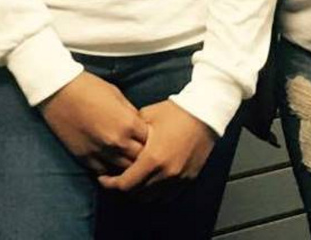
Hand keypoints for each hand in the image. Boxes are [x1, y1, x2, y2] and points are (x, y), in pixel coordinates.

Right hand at [38, 71, 146, 175]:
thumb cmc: (91, 88)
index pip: (150, 140)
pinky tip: (110, 164)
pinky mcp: (85, 158)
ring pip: (122, 170)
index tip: (147, 137)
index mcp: (128, 123)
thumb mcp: (118, 96)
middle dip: (142, 155)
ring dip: (126, 165)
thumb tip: (140, 126)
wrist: (61, 92)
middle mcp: (117, 141)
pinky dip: (108, 170)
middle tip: (140, 151)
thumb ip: (131, 114)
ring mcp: (100, 152)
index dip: (151, 139)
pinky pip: (103, 172)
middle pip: (139, 158)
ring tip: (127, 160)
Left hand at [97, 100, 216, 192]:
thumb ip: (131, 132)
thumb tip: (118, 141)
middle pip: (136, 194)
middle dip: (124, 188)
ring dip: (140, 192)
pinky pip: (168, 196)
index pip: (125, 184)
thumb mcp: (147, 116)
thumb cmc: (176, 111)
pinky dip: (157, 193)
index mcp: (153, 159)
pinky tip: (152, 182)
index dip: (110, 184)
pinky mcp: (189, 178)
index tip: (104, 178)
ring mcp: (178, 178)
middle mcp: (165, 173)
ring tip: (134, 181)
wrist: (205, 112)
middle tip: (117, 179)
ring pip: (151, 198)